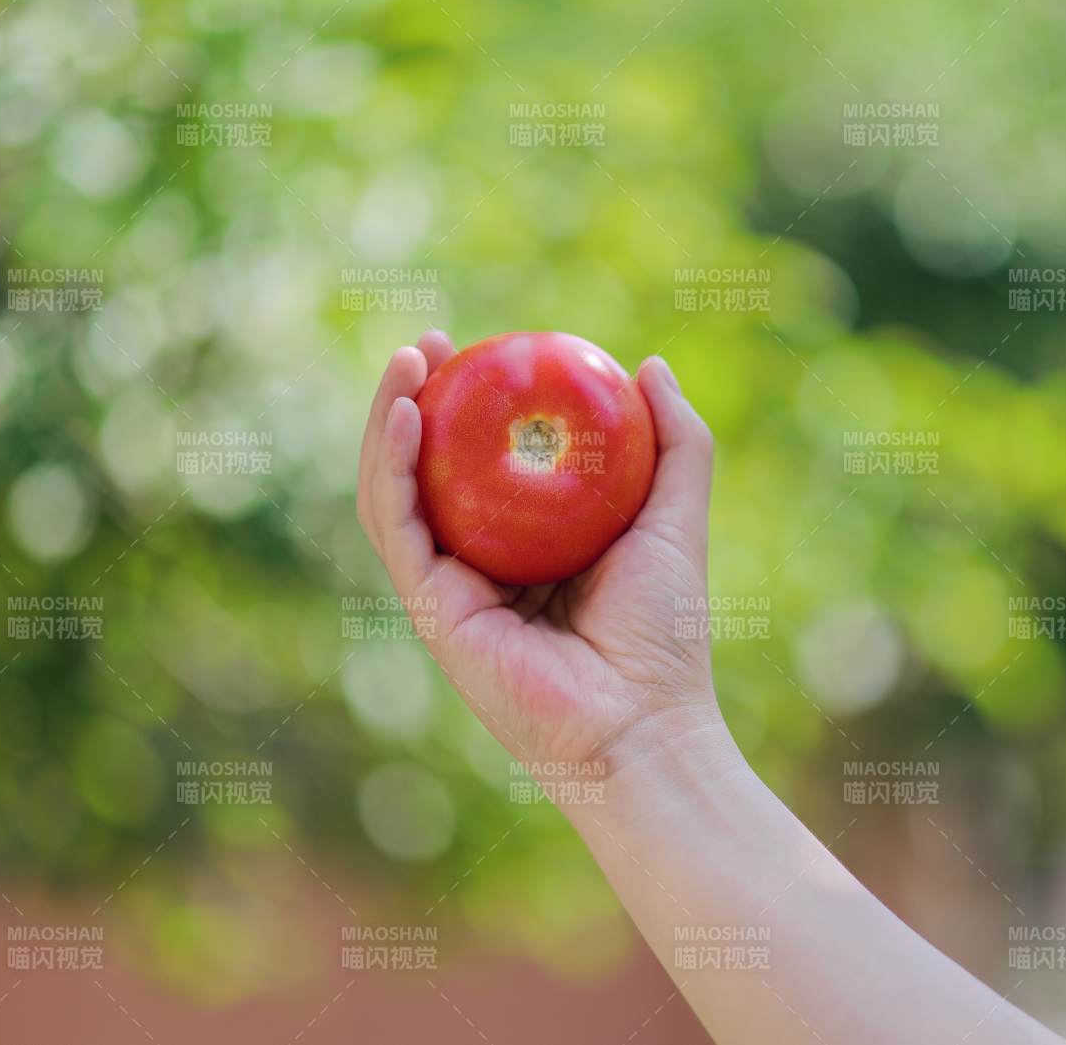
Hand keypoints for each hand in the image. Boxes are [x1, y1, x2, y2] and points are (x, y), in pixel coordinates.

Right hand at [356, 330, 724, 782]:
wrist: (644, 719)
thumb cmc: (666, 631)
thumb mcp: (676, 517)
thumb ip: (674, 444)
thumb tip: (650, 366)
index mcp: (530, 546)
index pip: (486, 465)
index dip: (474, 404)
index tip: (485, 350)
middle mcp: (482, 566)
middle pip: (430, 473)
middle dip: (417, 402)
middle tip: (429, 345)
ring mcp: (450, 589)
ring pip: (398, 493)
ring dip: (389, 423)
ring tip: (406, 361)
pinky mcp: (432, 610)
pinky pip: (398, 529)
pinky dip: (391, 469)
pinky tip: (403, 416)